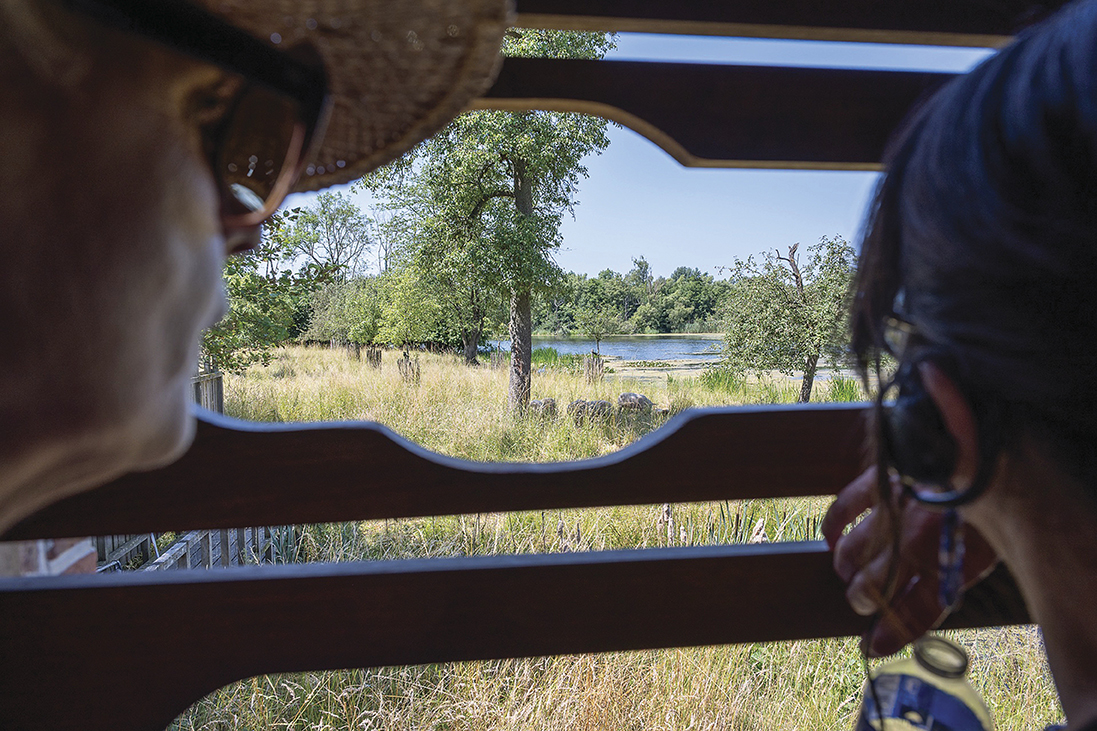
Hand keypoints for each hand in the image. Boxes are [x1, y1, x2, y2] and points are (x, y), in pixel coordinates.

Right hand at [821, 466, 997, 656]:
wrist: (986, 445)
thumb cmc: (991, 500)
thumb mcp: (986, 548)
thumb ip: (952, 574)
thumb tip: (912, 602)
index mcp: (952, 562)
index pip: (915, 611)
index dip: (891, 633)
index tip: (872, 645)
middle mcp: (917, 541)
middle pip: (873, 587)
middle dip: (861, 601)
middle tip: (861, 603)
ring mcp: (895, 512)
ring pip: (853, 555)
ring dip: (847, 571)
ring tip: (848, 575)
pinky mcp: (881, 481)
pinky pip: (845, 508)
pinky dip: (832, 527)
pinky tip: (830, 541)